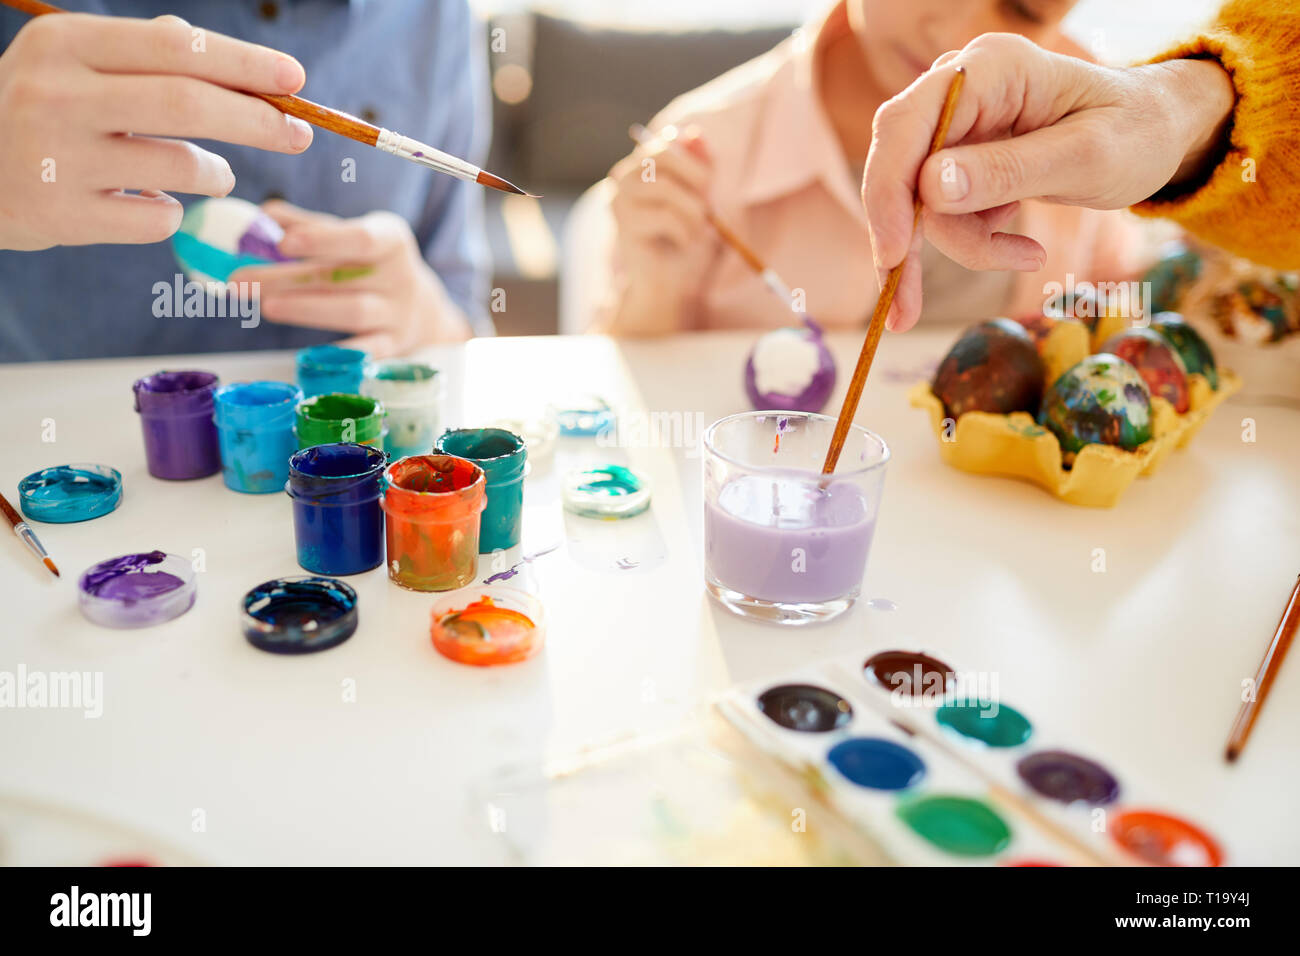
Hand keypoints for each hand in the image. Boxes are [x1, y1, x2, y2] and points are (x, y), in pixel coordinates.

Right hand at [0, 12, 311, 250]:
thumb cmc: (38, 110)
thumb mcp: (72, 64)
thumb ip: (145, 55)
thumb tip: (238, 69)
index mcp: (65, 45)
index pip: (176, 48)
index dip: (245, 65)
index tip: (295, 79)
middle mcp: (58, 96)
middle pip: (188, 106)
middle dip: (259, 122)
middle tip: (300, 135)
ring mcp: (59, 159)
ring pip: (182, 168)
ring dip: (217, 174)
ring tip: (214, 173)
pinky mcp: (66, 216)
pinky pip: (159, 219)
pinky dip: (172, 212)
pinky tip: (149, 202)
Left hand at [230, 201, 471, 354]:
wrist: (422, 309)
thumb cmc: (372, 265)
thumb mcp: (350, 236)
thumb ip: (309, 226)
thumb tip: (262, 216)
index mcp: (391, 239)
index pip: (358, 238)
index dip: (321, 240)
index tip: (282, 244)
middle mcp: (400, 276)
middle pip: (341, 277)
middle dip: (287, 278)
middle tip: (241, 280)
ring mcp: (399, 313)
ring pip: (352, 312)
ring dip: (304, 309)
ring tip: (264, 307)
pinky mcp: (395, 345)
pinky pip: (368, 351)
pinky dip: (340, 354)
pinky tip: (305, 354)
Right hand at [603, 125, 713, 332]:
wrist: (669, 283)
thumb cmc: (685, 239)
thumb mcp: (701, 196)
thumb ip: (699, 164)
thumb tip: (695, 133)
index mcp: (640, 165)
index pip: (665, 143)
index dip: (694, 164)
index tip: (707, 187)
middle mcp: (623, 177)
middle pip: (661, 155)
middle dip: (695, 179)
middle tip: (707, 206)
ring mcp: (619, 200)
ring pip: (665, 188)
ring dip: (693, 212)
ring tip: (697, 230)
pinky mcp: (623, 225)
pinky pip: (665, 217)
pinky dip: (685, 232)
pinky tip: (682, 243)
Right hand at [863, 33, 1233, 330]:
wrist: (1156, 134)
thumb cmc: (1135, 133)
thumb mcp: (1086, 158)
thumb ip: (1009, 171)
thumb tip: (930, 188)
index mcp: (989, 69)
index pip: (906, 126)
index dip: (888, 191)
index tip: (892, 255)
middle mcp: (958, 90)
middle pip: (899, 169)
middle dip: (905, 242)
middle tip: (904, 313)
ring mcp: (956, 125)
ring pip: (920, 203)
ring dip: (965, 244)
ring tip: (1027, 256)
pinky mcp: (959, 158)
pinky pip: (942, 213)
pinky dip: (974, 241)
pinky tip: (1022, 245)